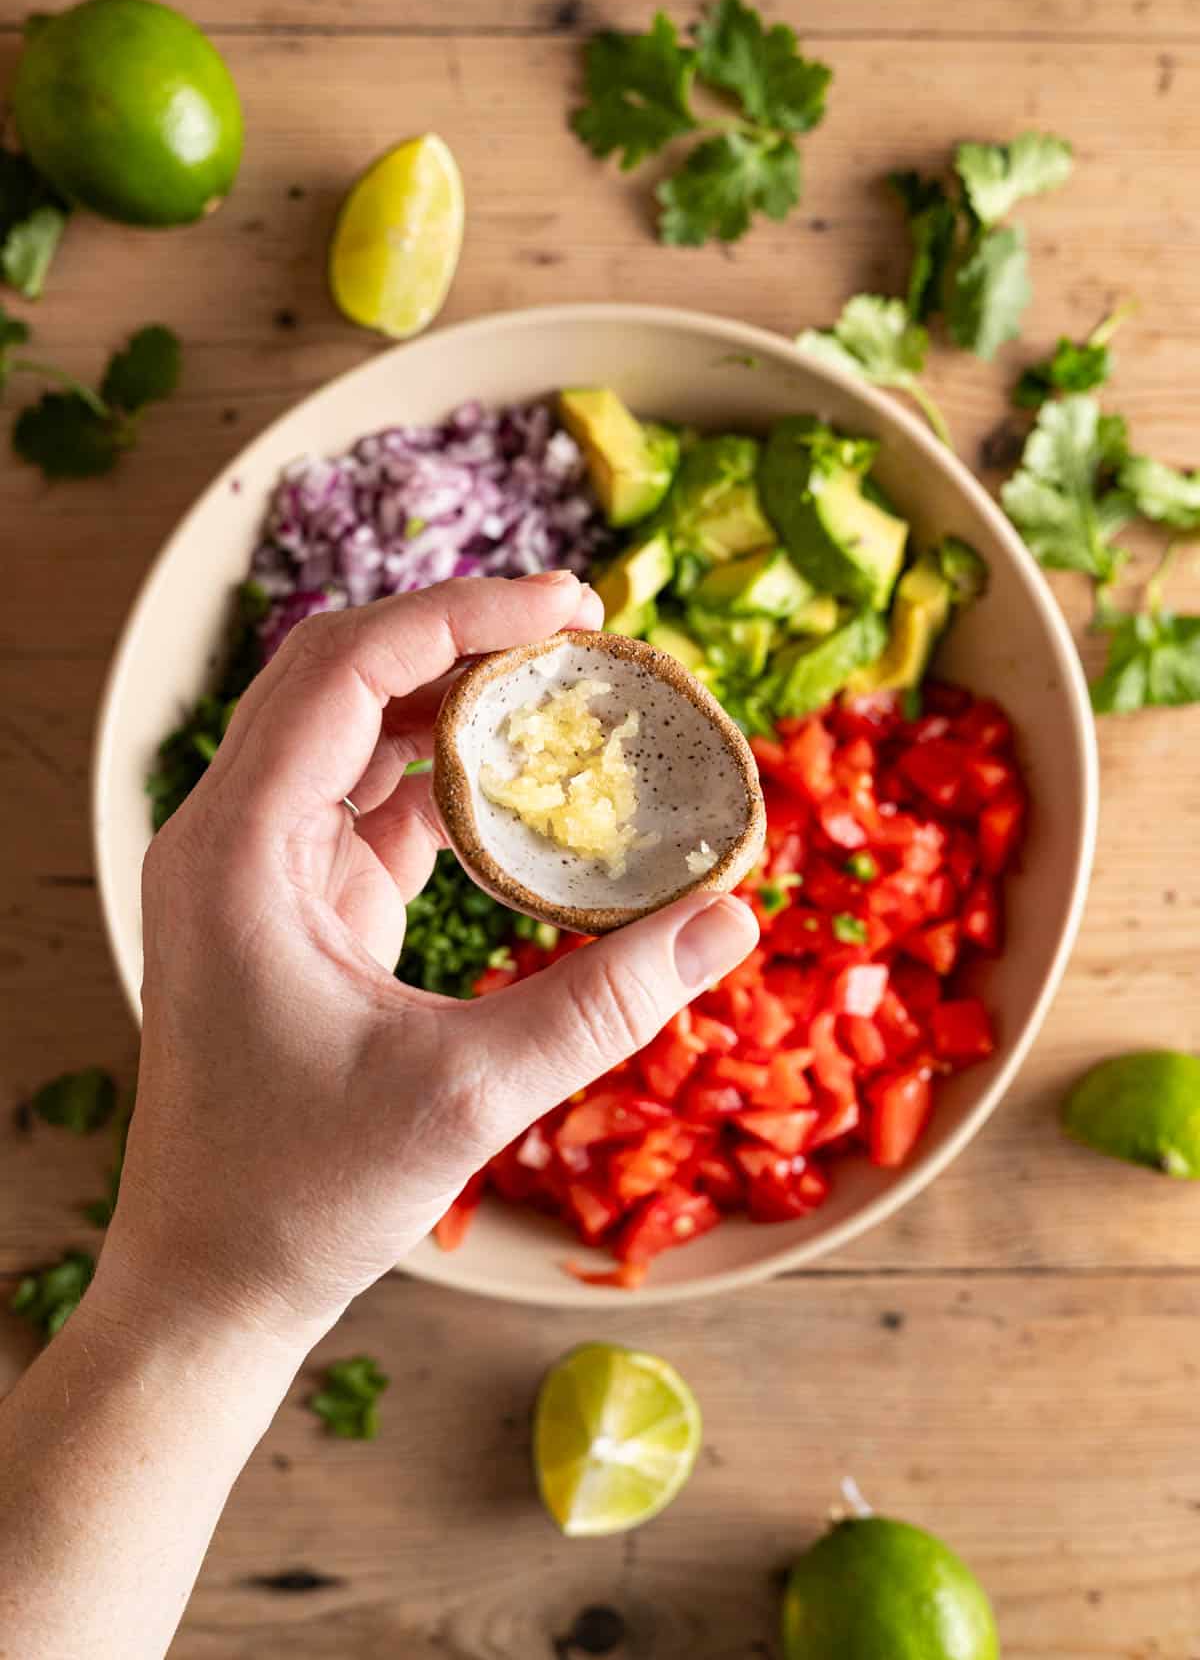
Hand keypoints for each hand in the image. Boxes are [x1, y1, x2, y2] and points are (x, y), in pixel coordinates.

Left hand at [100, 573, 757, 1349]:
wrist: (212, 1275)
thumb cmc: (304, 1193)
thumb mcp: (469, 1095)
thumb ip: (604, 1004)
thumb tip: (733, 920)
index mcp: (237, 851)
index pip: (344, 671)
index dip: (461, 615)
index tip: (574, 605)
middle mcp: (229, 835)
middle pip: (341, 674)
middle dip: (461, 636)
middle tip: (584, 630)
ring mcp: (255, 866)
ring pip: (354, 729)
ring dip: (456, 701)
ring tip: (569, 695)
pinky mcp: (291, 902)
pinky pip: (369, 800)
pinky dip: (447, 777)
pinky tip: (527, 787)